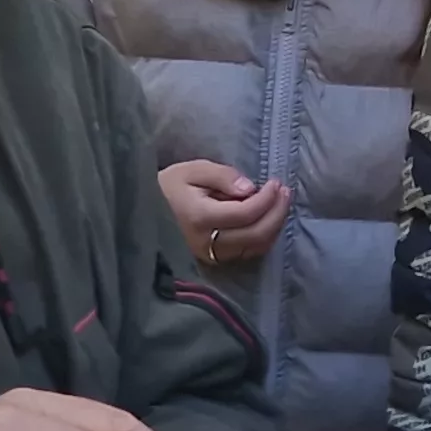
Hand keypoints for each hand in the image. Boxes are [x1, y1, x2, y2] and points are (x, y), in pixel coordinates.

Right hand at [160, 160, 289, 271]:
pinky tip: (268, 220)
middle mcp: (207, 241)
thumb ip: (222, 176)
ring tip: (281, 202)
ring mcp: (211, 255)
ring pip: (255, 247)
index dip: (267, 199)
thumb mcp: (192, 170)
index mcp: (200, 217)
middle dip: (277, 212)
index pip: (245, 213)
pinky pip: (248, 253)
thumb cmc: (169, 187)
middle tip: (285, 191)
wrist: (146, 212)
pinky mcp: (214, 260)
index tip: (275, 182)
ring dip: (274, 225)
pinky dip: (264, 237)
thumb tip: (250, 188)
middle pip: (256, 234)